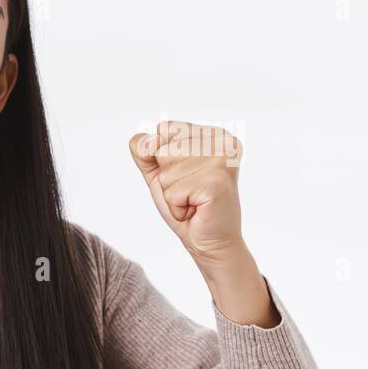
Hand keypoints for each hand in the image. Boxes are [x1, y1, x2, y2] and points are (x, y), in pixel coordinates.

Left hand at [128, 120, 245, 265]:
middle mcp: (223, 142)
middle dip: (167, 177)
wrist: (208, 240)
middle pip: (163, 149)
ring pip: (166, 172)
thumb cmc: (187, 204)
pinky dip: (177, 207)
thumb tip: (145, 140)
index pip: (165, 128)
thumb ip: (145, 151)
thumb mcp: (159, 171)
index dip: (163, 157)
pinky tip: (196, 209)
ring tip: (193, 200)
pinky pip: (172, 192)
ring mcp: (223, 161)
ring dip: (172, 193)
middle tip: (189, 191)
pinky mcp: (217, 183)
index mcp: (213, 134)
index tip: (185, 174)